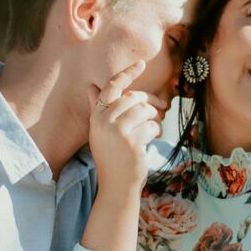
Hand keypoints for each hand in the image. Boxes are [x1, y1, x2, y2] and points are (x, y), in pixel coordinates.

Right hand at [88, 61, 163, 198]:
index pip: (112, 87)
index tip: (140, 64)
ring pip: (145, 110)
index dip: (127, 74)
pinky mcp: (131, 141)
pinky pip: (151, 126)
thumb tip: (91, 87)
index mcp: (96, 116)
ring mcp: (117, 131)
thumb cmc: (112, 157)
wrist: (116, 186)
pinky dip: (155, 133)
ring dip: (153, 120)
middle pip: (133, 97)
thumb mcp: (100, 132)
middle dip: (149, 103)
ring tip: (150, 131)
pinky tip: (150, 141)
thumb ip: (98, 109)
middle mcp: (104, 121)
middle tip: (158, 110)